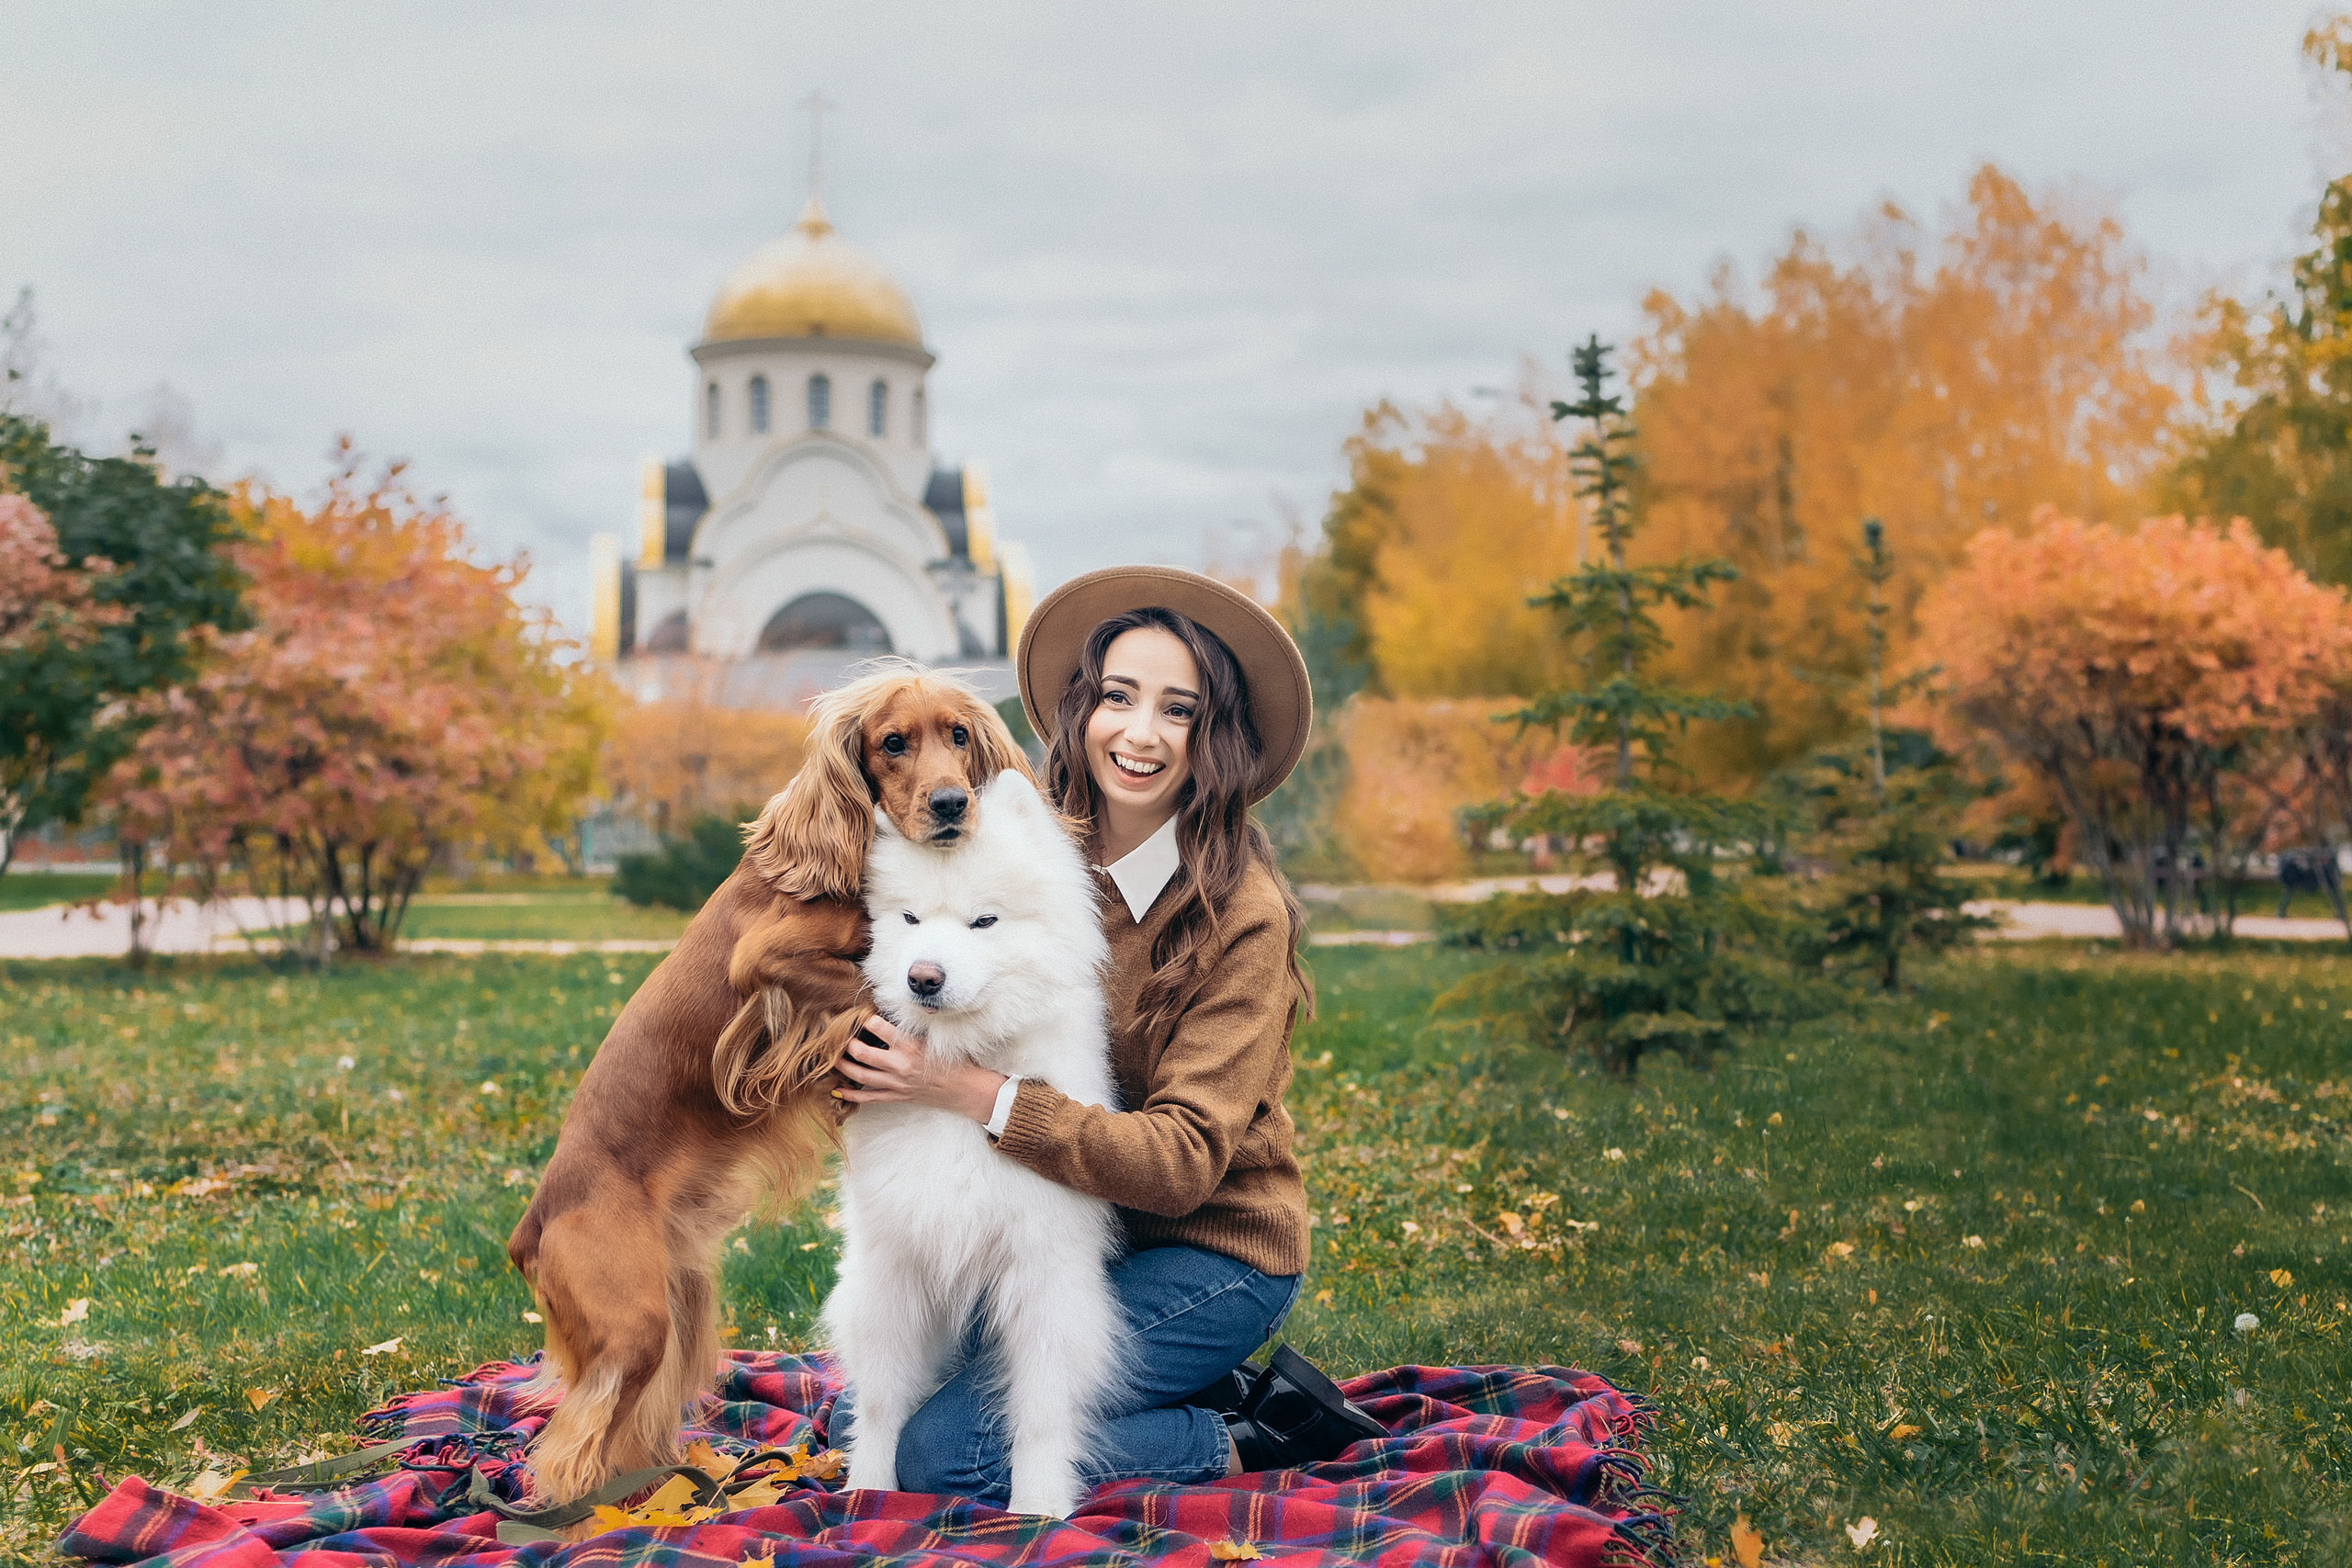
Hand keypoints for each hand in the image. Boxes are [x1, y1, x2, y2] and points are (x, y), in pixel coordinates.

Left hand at [834, 1013, 1007, 1124]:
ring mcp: (897, 1084)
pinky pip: (869, 1097)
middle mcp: (900, 1066)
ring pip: (861, 1075)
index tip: (856, 1013)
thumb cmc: (955, 1061)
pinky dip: (851, 1095)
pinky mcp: (897, 1096)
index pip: (881, 1029)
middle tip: (836, 1033)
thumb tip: (892, 1018)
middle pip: (863, 1053)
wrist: (966, 1090)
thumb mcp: (936, 1040)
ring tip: (832, 1056)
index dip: (865, 1020)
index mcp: (911, 1047)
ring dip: (843, 1065)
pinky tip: (837, 1089)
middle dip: (846, 1042)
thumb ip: (913, 1030)